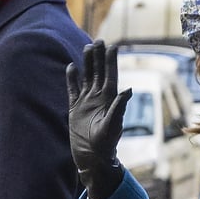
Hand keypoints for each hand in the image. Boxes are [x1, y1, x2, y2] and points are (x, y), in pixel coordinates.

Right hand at [66, 40, 129, 198]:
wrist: (92, 158)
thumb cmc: (105, 145)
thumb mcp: (113, 126)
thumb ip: (119, 107)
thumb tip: (127, 89)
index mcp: (109, 100)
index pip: (110, 75)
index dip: (111, 61)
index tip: (112, 46)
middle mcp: (98, 98)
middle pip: (98, 72)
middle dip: (98, 57)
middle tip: (99, 40)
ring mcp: (86, 102)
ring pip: (86, 77)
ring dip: (86, 63)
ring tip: (87, 47)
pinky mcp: (75, 109)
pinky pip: (72, 90)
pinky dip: (72, 79)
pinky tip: (71, 67)